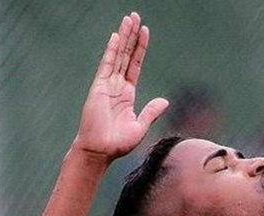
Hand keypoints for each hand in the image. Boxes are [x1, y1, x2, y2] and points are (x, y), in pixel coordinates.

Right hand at [72, 12, 167, 162]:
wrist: (100, 151)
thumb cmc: (117, 144)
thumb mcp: (140, 127)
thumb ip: (150, 112)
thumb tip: (165, 101)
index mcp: (127, 94)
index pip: (135, 65)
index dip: (140, 48)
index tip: (145, 31)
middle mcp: (117, 86)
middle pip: (126, 54)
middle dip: (131, 35)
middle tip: (135, 16)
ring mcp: (107, 85)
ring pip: (117, 55)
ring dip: (123, 37)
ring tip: (128, 19)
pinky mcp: (99, 87)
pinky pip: (107, 65)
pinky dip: (112, 50)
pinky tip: (116, 36)